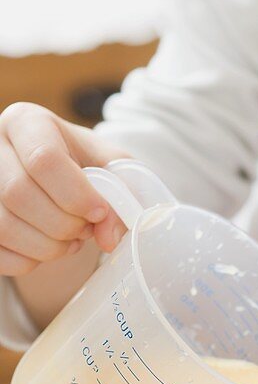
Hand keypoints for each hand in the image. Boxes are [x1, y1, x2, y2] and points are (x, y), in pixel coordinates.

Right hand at [0, 103, 130, 276]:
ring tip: (72, 239)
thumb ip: (121, 195)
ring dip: (48, 247)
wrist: (60, 179)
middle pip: (19, 194)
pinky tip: (48, 248)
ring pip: (4, 226)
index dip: (76, 194)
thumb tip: (108, 238)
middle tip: (86, 228)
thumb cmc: (86, 166)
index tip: (99, 212)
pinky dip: (29, 261)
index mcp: (26, 122)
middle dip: (63, 224)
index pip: (43, 158)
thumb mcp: (112, 168)